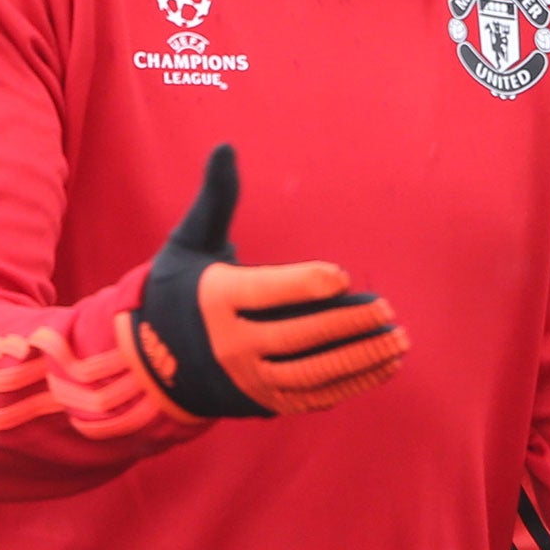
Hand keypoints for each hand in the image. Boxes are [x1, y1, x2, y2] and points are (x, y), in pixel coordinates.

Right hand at [122, 145, 409, 417]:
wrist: (152, 363)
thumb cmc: (181, 288)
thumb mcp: (189, 242)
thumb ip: (215, 198)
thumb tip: (225, 147)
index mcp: (215, 300)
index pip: (267, 293)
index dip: (307, 285)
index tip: (343, 276)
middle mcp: (231, 345)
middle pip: (298, 335)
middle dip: (347, 324)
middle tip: (386, 310)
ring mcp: (249, 380)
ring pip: (312, 373)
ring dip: (360, 358)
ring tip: (397, 340)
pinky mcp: (264, 402)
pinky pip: (315, 396)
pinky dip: (353, 382)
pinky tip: (385, 364)